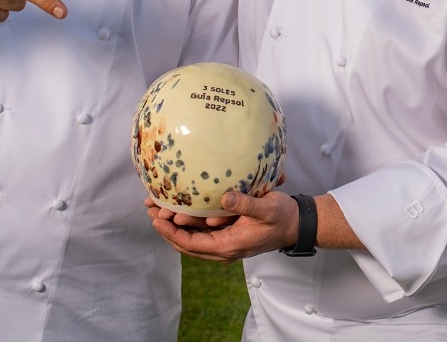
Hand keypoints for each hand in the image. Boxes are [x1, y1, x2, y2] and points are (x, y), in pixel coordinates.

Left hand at [147, 190, 299, 263]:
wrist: (296, 225)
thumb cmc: (282, 217)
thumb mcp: (266, 208)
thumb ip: (244, 204)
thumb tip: (224, 198)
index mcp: (230, 245)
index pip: (191, 243)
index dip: (171, 233)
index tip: (156, 220)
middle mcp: (224, 249)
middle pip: (186, 244)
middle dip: (167, 229)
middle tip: (150, 211)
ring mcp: (225, 245)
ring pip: (192, 240)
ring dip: (174, 227)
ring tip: (157, 210)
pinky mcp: (227, 237)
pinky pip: (201, 235)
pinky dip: (187, 225)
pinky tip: (179, 212)